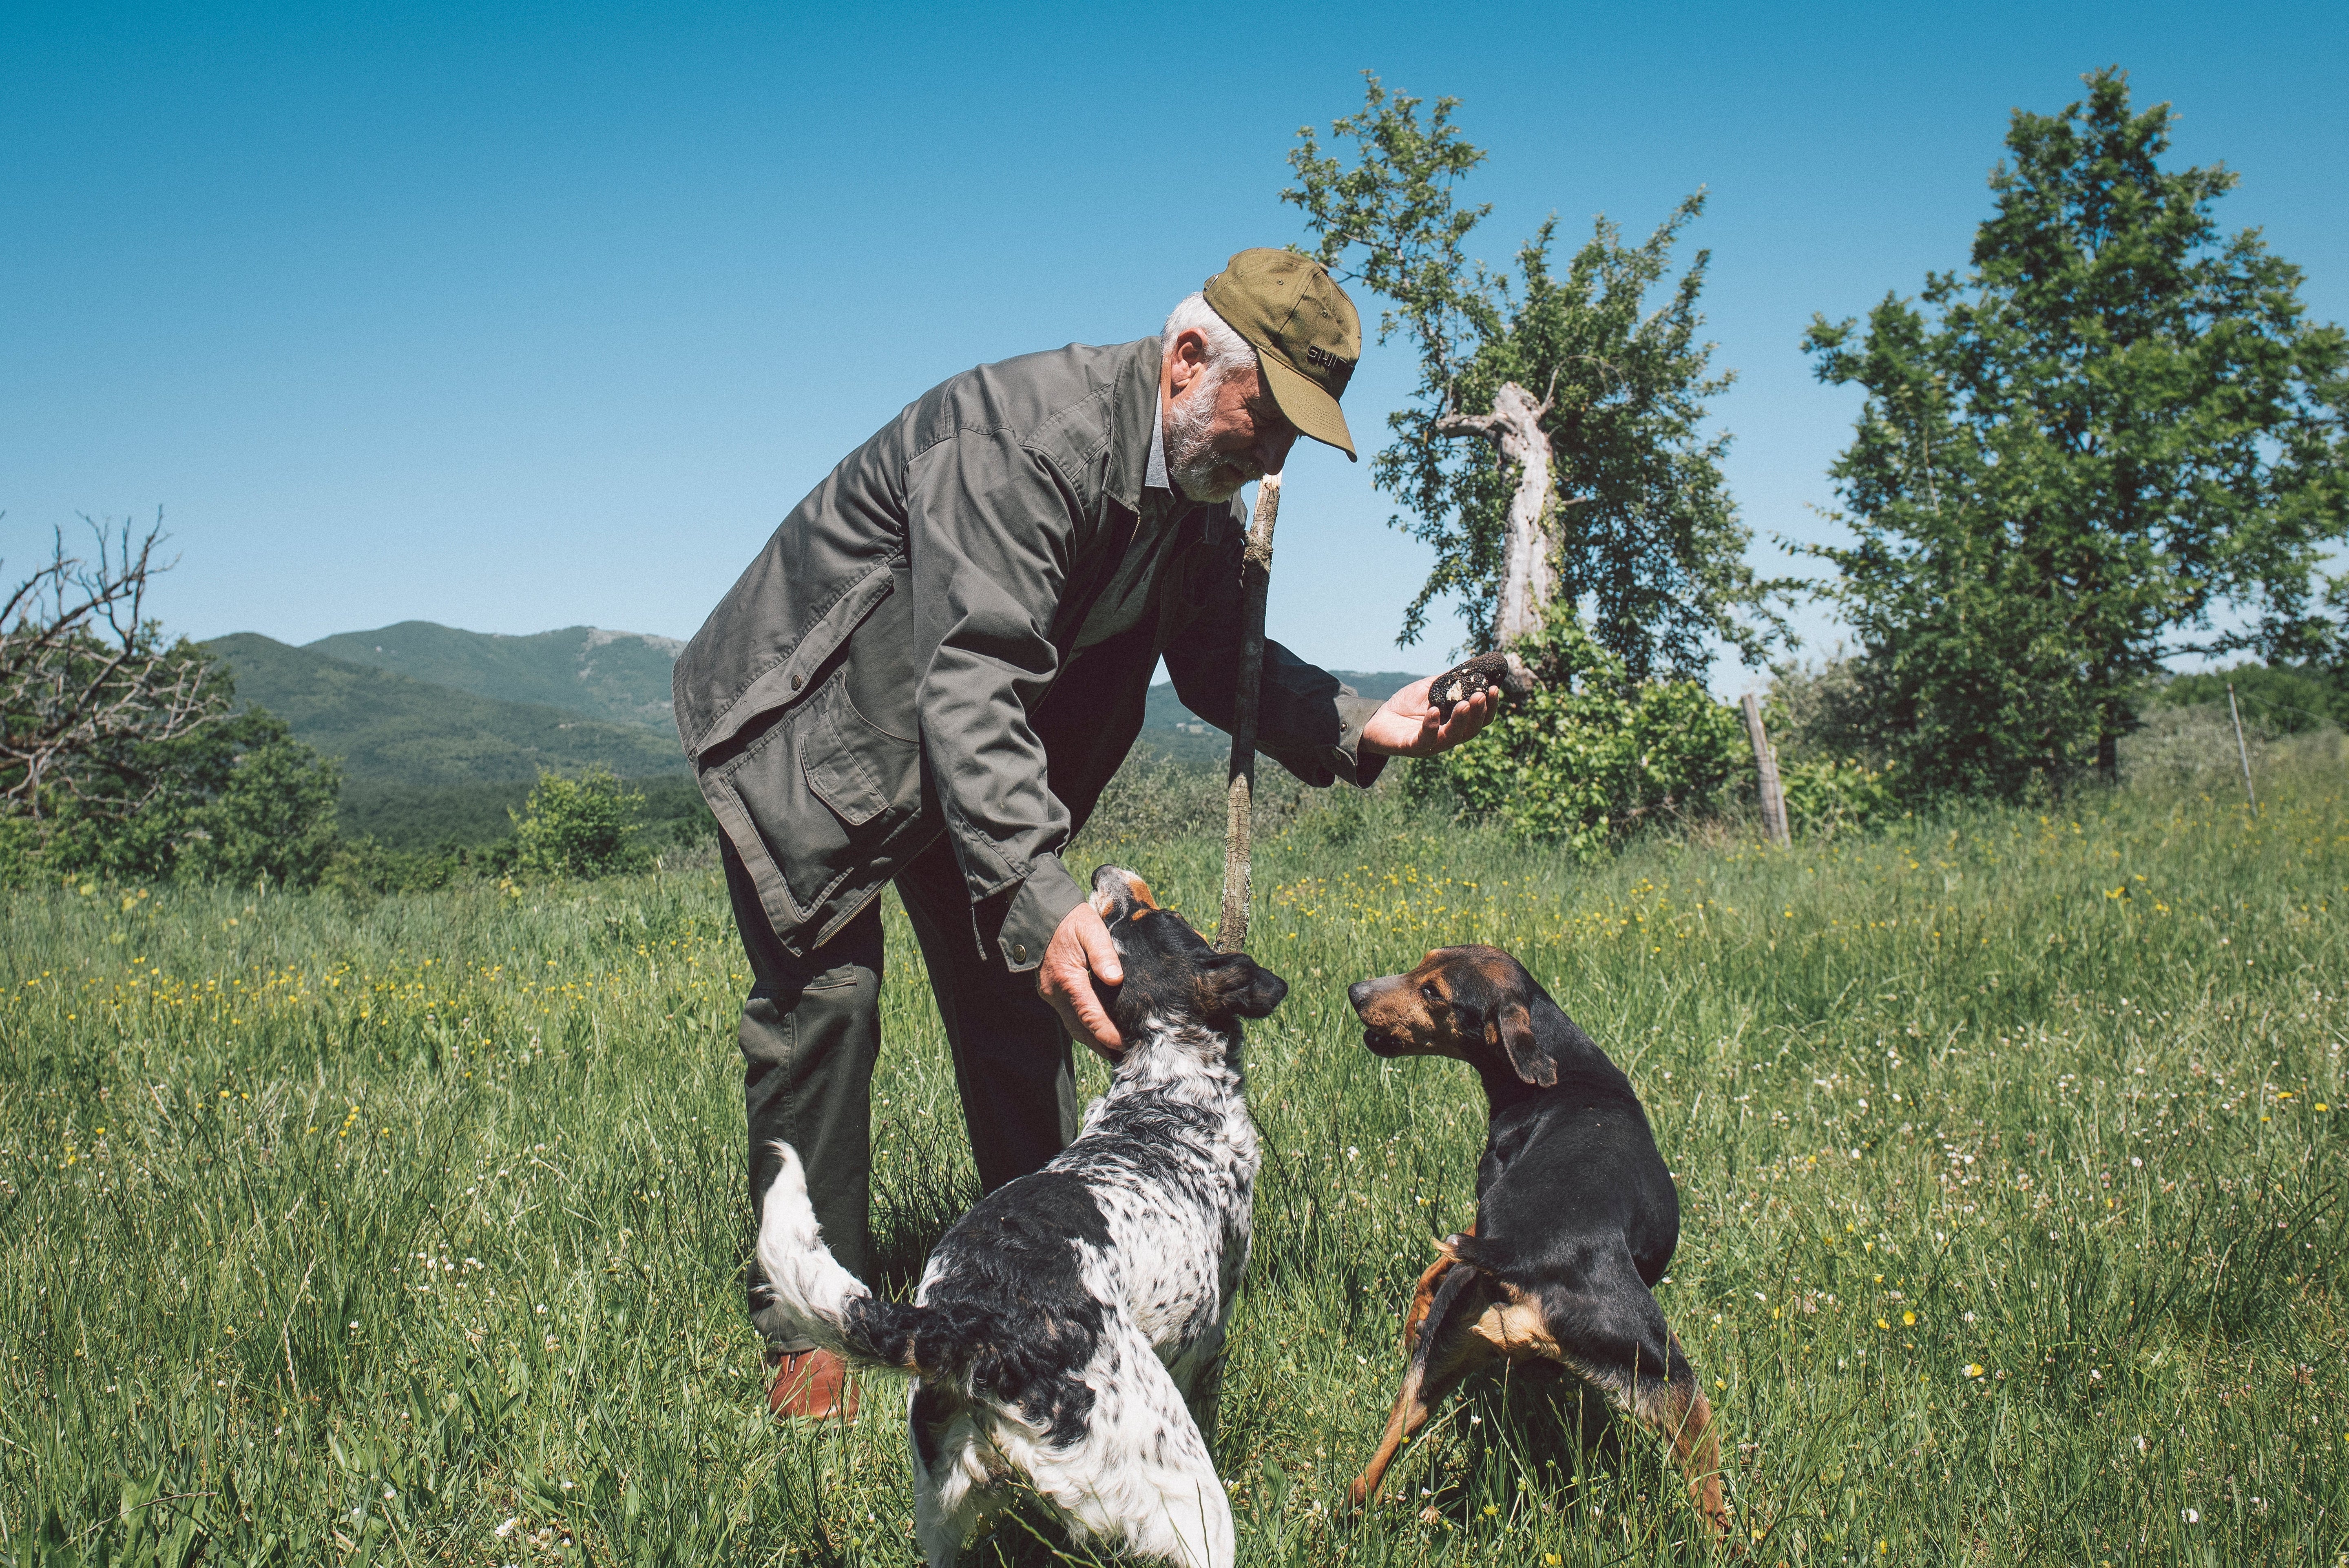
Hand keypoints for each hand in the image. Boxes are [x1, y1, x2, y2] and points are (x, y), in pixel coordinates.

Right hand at [1037, 900, 1123, 1058]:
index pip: (1091, 1015)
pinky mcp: (1051, 992)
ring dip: (1093, 1040)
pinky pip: (1069, 1017)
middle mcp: (1056, 993)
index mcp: (1068, 979)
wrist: (1040, 913)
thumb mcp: (1091, 929)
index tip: (1126, 1046)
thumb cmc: (1071, 920)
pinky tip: (1100, 1031)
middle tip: (1126, 1056)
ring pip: (1074, 1026)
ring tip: (1115, 1050)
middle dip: (1102, 1045)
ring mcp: (1051, 994)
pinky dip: (1085, 1028)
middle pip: (1081, 1029)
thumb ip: (1103, 954)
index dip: (1108, 1034)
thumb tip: (1115, 978)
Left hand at [1359, 677, 1498, 757]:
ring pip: (1452, 737)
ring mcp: (1430, 744)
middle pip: (1471, 731)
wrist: (1377, 718)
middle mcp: (1446, 737)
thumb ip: (1449, 681)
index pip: (1479, 720)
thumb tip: (1472, 667)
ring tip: (1465, 703)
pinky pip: (1425, 740)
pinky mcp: (1411, 747)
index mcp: (1455, 724)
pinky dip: (1431, 726)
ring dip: (1461, 721)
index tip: (1495, 689)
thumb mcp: (1430, 688)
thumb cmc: (1405, 705)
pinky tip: (1434, 711)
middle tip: (1481, 696)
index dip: (1490, 707)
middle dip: (1479, 713)